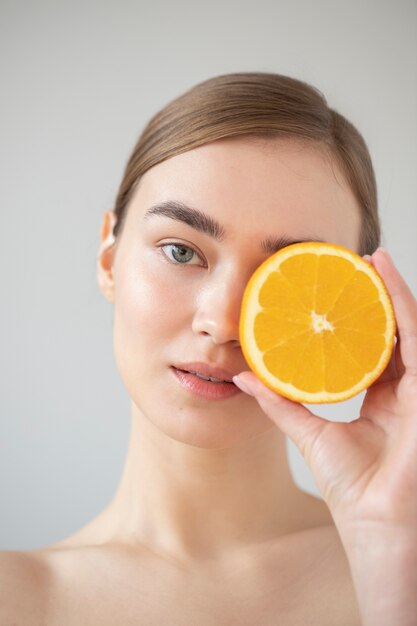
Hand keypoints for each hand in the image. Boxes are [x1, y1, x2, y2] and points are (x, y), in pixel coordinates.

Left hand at [234, 248, 416, 533]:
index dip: (358, 321)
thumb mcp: (312, 435)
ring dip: (392, 293)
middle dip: (376, 299)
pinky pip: (415, 338)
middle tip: (353, 266)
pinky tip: (386, 279)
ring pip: (408, 329)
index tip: (335, 293)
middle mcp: (405, 391)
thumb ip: (283, 403)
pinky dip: (402, 306)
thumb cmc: (355, 491)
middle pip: (392, 334)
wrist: (380, 529)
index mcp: (382, 401)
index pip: (371, 349)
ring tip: (372, 261)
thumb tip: (245, 376)